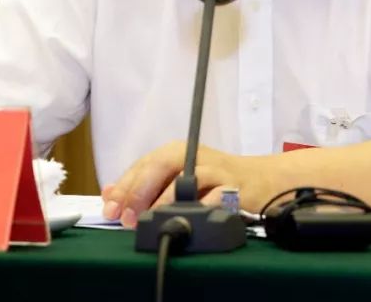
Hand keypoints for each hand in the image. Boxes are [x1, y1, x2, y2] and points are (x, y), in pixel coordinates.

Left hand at [101, 141, 248, 227]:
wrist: (260, 179)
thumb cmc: (215, 180)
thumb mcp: (177, 177)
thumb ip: (145, 184)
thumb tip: (109, 193)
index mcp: (176, 151)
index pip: (143, 165)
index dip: (124, 187)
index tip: (110, 209)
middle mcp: (193, 155)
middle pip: (160, 166)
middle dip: (139, 192)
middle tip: (126, 217)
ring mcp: (214, 169)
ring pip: (185, 178)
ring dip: (164, 200)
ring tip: (151, 218)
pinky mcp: (234, 185)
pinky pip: (214, 195)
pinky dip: (199, 206)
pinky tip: (187, 218)